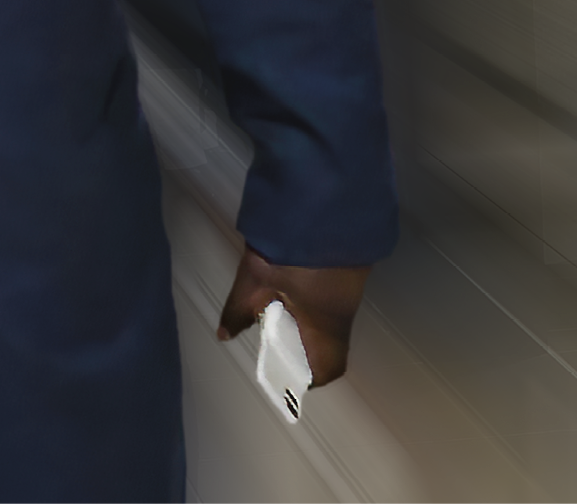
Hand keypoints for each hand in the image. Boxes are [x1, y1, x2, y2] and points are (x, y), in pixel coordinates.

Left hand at [216, 245, 370, 385]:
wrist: (325, 199)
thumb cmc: (289, 248)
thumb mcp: (255, 279)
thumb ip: (239, 310)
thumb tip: (225, 334)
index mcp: (324, 323)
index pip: (329, 368)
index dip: (307, 376)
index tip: (284, 366)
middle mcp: (343, 311)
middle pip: (331, 346)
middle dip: (304, 347)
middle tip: (276, 336)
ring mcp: (351, 287)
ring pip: (332, 320)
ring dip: (308, 322)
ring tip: (280, 309)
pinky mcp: (350, 268)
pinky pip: (333, 299)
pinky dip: (313, 303)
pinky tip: (293, 289)